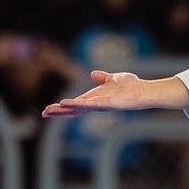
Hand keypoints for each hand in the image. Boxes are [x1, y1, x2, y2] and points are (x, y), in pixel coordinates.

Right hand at [42, 71, 188, 117]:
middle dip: (59, 112)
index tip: (49, 110)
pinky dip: (78, 104)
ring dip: (65, 109)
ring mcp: (100, 105)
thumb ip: (103, 78)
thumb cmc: (131, 86)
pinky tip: (67, 103)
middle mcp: (96, 104)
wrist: (144, 91)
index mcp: (95, 98)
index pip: (75, 104)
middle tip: (44, 114)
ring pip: (79, 108)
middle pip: (74, 109)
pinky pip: (90, 104)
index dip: (63, 107)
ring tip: (51, 110)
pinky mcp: (107, 103)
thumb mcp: (114, 78)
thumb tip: (94, 74)